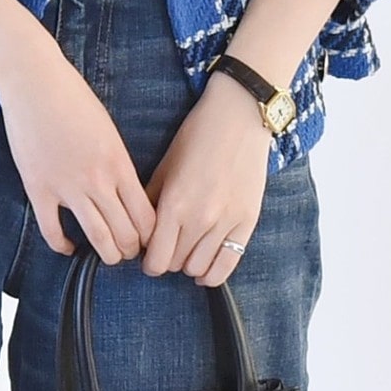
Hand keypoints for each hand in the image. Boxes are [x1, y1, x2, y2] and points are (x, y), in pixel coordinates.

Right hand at [0, 49, 156, 264]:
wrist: (35, 82)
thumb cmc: (73, 97)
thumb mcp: (109, 130)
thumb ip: (118, 163)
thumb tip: (125, 192)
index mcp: (119, 164)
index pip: (146, 217)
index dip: (150, 236)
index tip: (147, 238)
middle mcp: (97, 180)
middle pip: (126, 234)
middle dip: (131, 249)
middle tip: (128, 250)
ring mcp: (67, 187)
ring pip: (97, 239)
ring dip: (106, 254)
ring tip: (107, 254)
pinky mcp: (38, 188)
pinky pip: (52, 231)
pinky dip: (62, 246)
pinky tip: (68, 247)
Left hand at [140, 71, 272, 285]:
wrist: (239, 118)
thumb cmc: (198, 135)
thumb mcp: (165, 165)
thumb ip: (151, 201)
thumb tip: (141, 230)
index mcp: (175, 203)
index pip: (156, 258)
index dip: (148, 261)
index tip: (147, 254)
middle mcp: (201, 218)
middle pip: (175, 264)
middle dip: (166, 259)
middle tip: (165, 246)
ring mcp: (227, 222)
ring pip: (200, 268)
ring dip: (188, 264)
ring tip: (185, 250)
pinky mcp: (248, 223)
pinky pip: (228, 265)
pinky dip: (212, 273)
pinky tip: (204, 268)